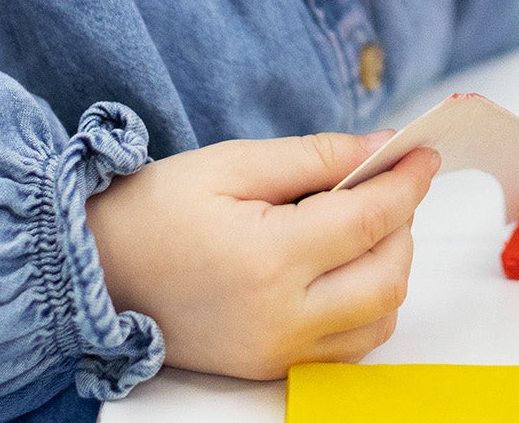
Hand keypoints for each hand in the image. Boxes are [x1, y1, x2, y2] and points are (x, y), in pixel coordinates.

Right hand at [84, 129, 440, 378]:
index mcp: (268, 260)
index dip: (406, 182)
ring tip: (367, 222)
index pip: (370, 220)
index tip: (423, 154)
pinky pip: (349, 347)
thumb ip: (314, 157)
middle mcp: (280, 319)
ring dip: (391, 266)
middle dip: (404, 222)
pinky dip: (368, 305)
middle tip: (392, 182)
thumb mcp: (232, 163)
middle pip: (387, 275)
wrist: (94, 272)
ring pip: (379, 319)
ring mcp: (276, 353)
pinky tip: (347, 264)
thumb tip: (379, 149)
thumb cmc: (155, 210)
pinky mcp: (269, 368)